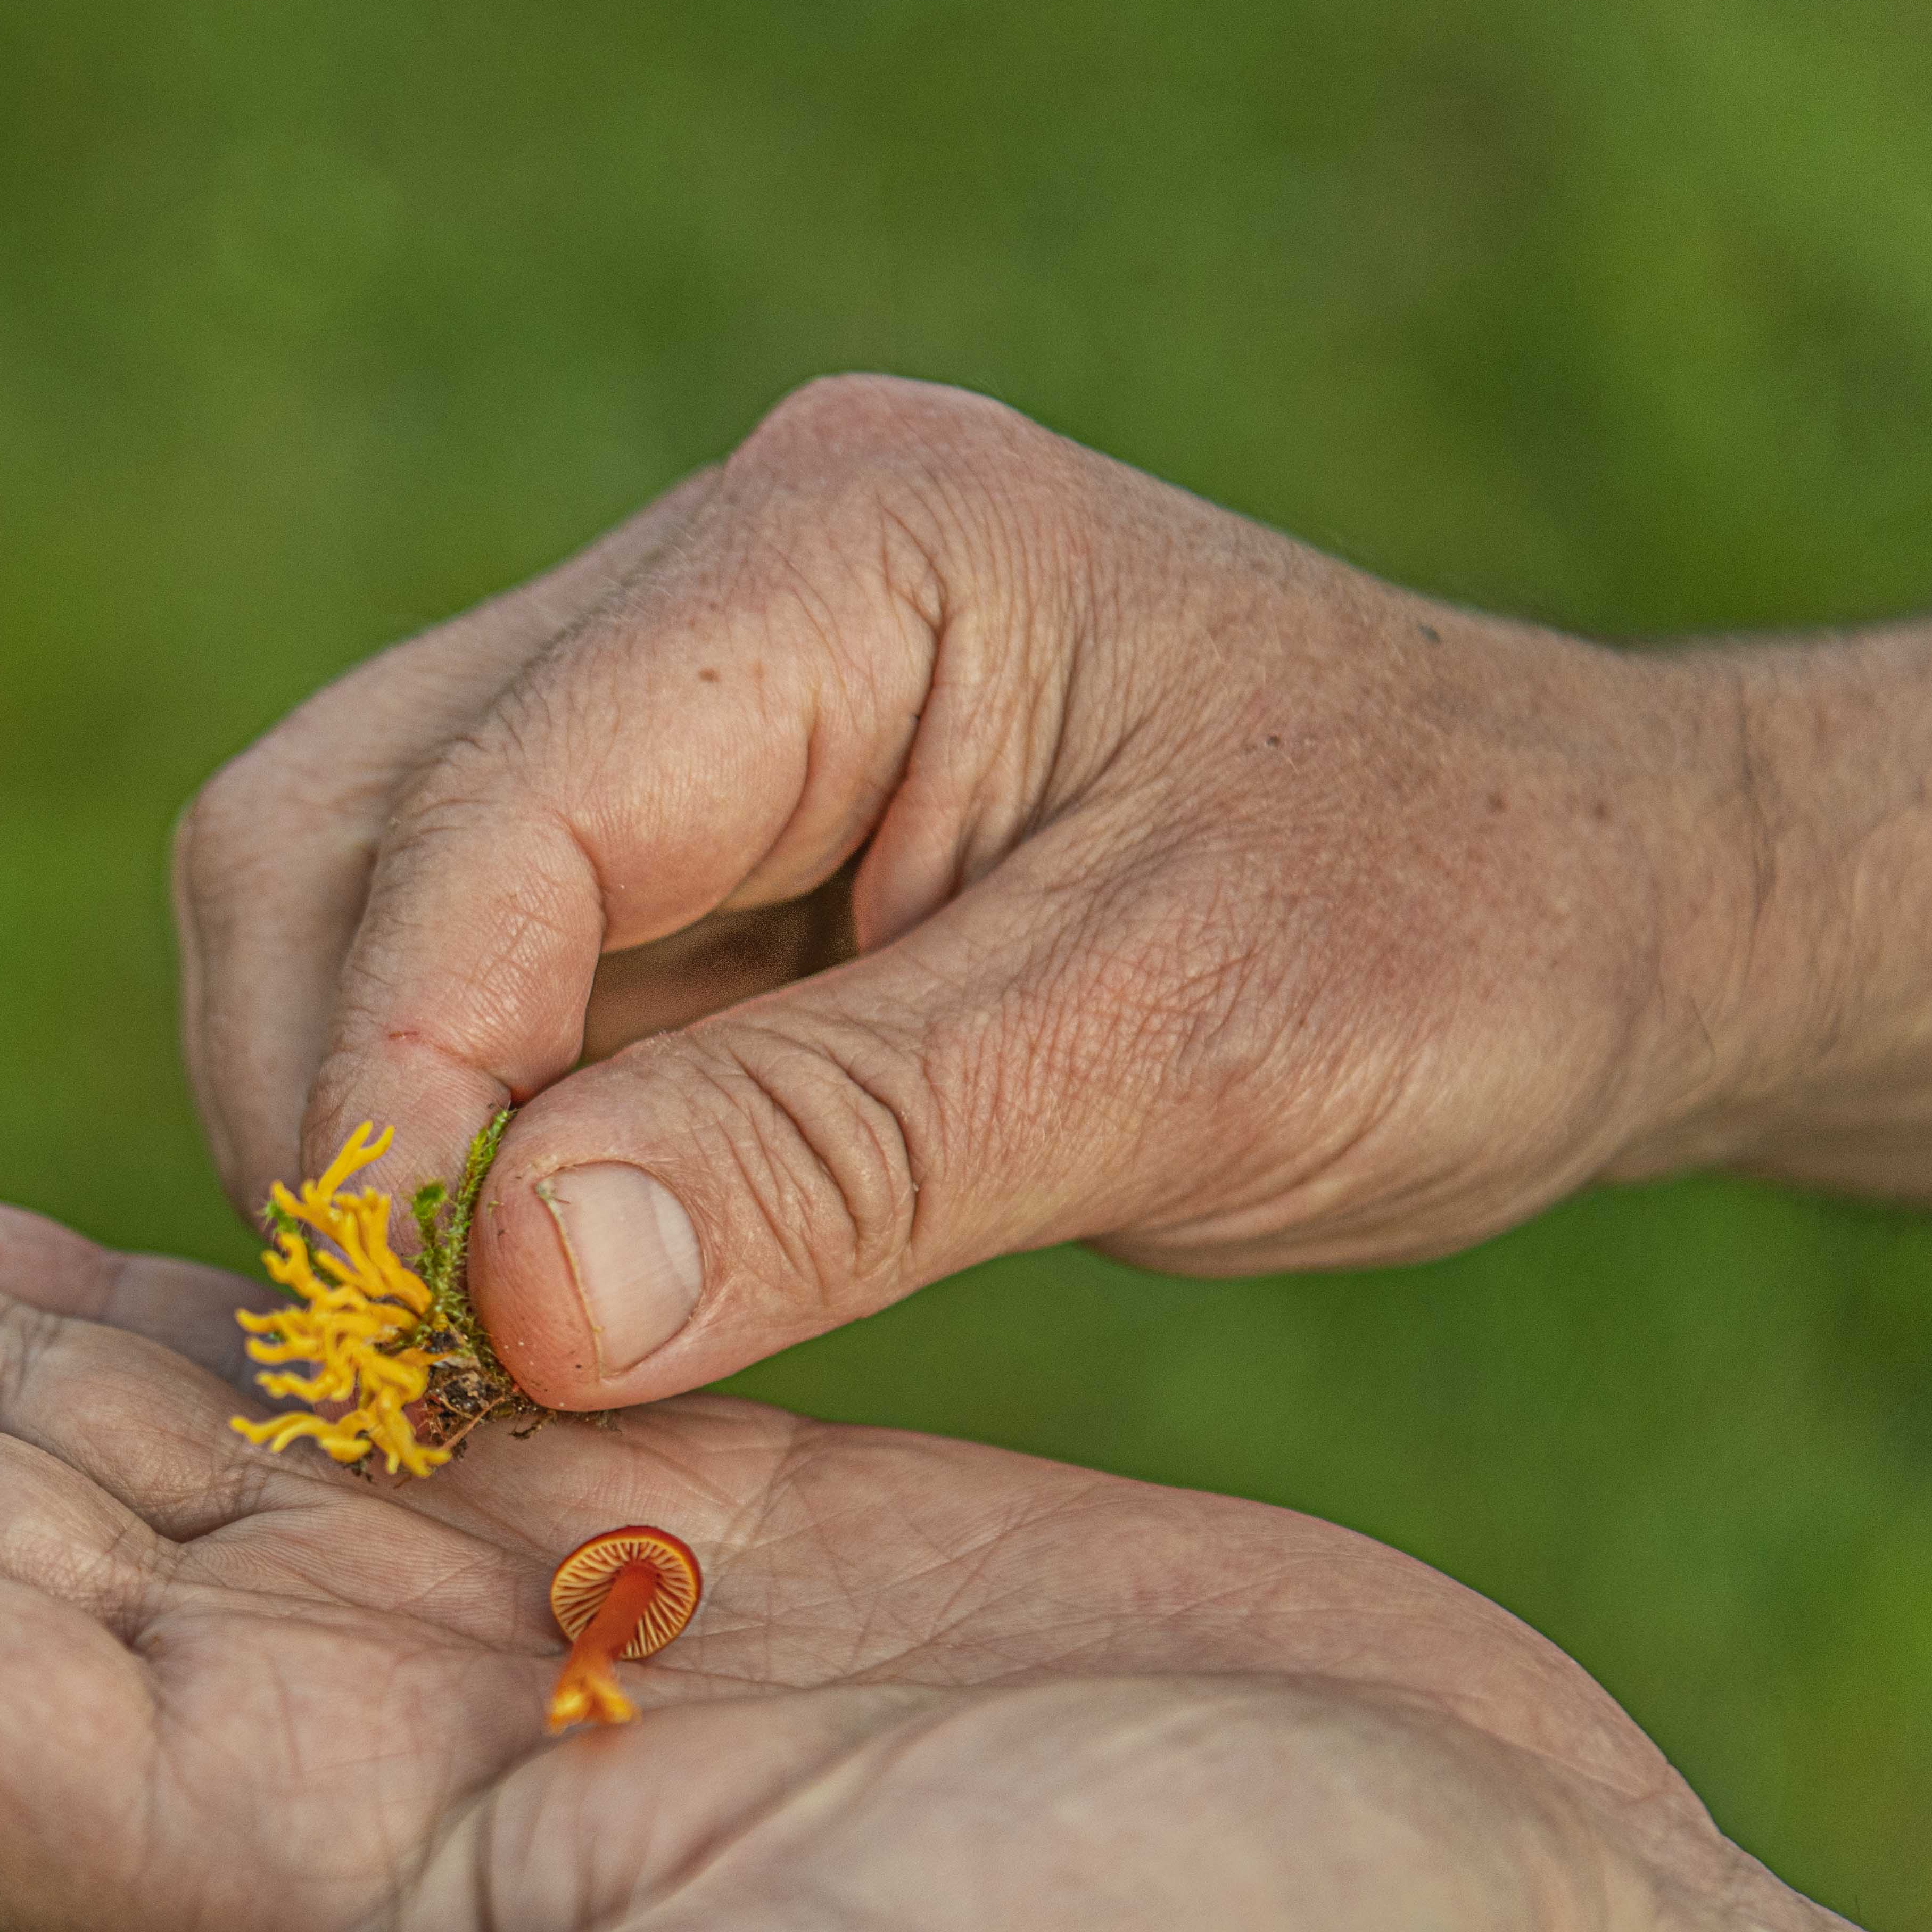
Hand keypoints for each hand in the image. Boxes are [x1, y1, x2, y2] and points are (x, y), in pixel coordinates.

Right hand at [175, 374, 1783, 1401]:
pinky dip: (470, 1165)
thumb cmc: (1459, 936)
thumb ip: (833, 1164)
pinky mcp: (682, 847)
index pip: (484, 821)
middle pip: (329, 834)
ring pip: (352, 914)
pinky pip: (477, 1001)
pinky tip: (556, 1309)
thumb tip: (507, 1303)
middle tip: (413, 1378)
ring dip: (381, 1146)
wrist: (1603, 901)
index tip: (413, 1349)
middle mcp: (712, 590)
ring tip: (489, 1365)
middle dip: (331, 1108)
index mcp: (837, 553)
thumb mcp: (1179, 1057)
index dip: (399, 1088)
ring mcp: (678, 708)